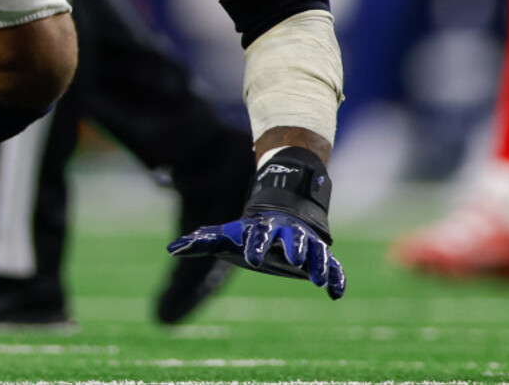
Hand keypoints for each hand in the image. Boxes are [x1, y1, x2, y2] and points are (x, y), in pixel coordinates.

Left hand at [168, 209, 344, 298]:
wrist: (280, 214)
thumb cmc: (248, 231)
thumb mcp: (226, 235)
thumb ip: (202, 242)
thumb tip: (171, 249)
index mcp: (262, 229)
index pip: (259, 235)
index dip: (256, 245)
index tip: (253, 259)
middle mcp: (286, 234)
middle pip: (292, 237)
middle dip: (293, 246)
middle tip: (292, 259)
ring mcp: (306, 244)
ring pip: (316, 251)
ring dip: (318, 264)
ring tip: (319, 280)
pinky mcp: (319, 255)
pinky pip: (333, 265)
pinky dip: (337, 278)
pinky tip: (336, 294)